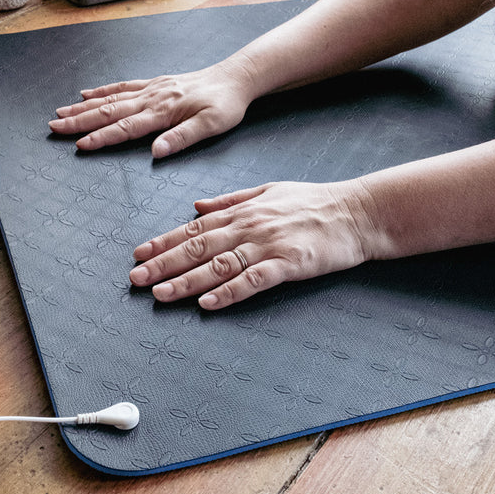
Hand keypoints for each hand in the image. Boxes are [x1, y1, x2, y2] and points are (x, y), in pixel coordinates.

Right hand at [49, 62, 254, 157]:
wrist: (236, 77)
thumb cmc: (226, 104)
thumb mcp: (212, 125)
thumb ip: (182, 138)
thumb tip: (156, 151)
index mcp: (164, 111)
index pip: (126, 127)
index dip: (102, 137)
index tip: (80, 144)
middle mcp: (153, 97)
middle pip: (109, 110)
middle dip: (79, 120)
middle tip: (54, 126)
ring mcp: (152, 88)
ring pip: (110, 98)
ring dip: (84, 106)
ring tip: (60, 112)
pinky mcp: (155, 83)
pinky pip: (122, 86)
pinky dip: (102, 90)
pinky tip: (87, 93)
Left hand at [129, 180, 373, 308]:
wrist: (358, 212)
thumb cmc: (315, 201)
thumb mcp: (268, 190)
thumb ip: (230, 200)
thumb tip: (195, 205)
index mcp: (243, 210)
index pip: (194, 227)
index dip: (164, 242)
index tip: (139, 255)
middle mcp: (250, 226)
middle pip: (198, 246)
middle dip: (164, 263)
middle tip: (136, 279)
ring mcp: (269, 245)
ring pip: (219, 265)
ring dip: (187, 281)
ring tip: (161, 294)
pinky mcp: (289, 264)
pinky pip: (253, 280)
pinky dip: (229, 292)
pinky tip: (208, 303)